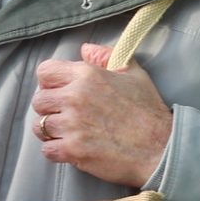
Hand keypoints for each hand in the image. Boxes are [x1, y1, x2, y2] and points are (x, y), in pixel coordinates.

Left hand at [31, 43, 172, 187]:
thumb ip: (107, 56)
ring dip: (51, 131)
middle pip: (39, 101)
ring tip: (67, 133)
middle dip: (49, 108)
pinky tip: (70, 149)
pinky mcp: (73, 150)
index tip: (59, 91)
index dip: (49, 82)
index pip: (45, 72)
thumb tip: (85, 49)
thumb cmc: (148, 111)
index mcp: (87, 75)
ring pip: (39, 126)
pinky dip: (55, 151)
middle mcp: (75, 97)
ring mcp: (72, 125)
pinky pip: (47, 150)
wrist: (160, 148)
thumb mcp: (133, 73)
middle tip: (64, 115)